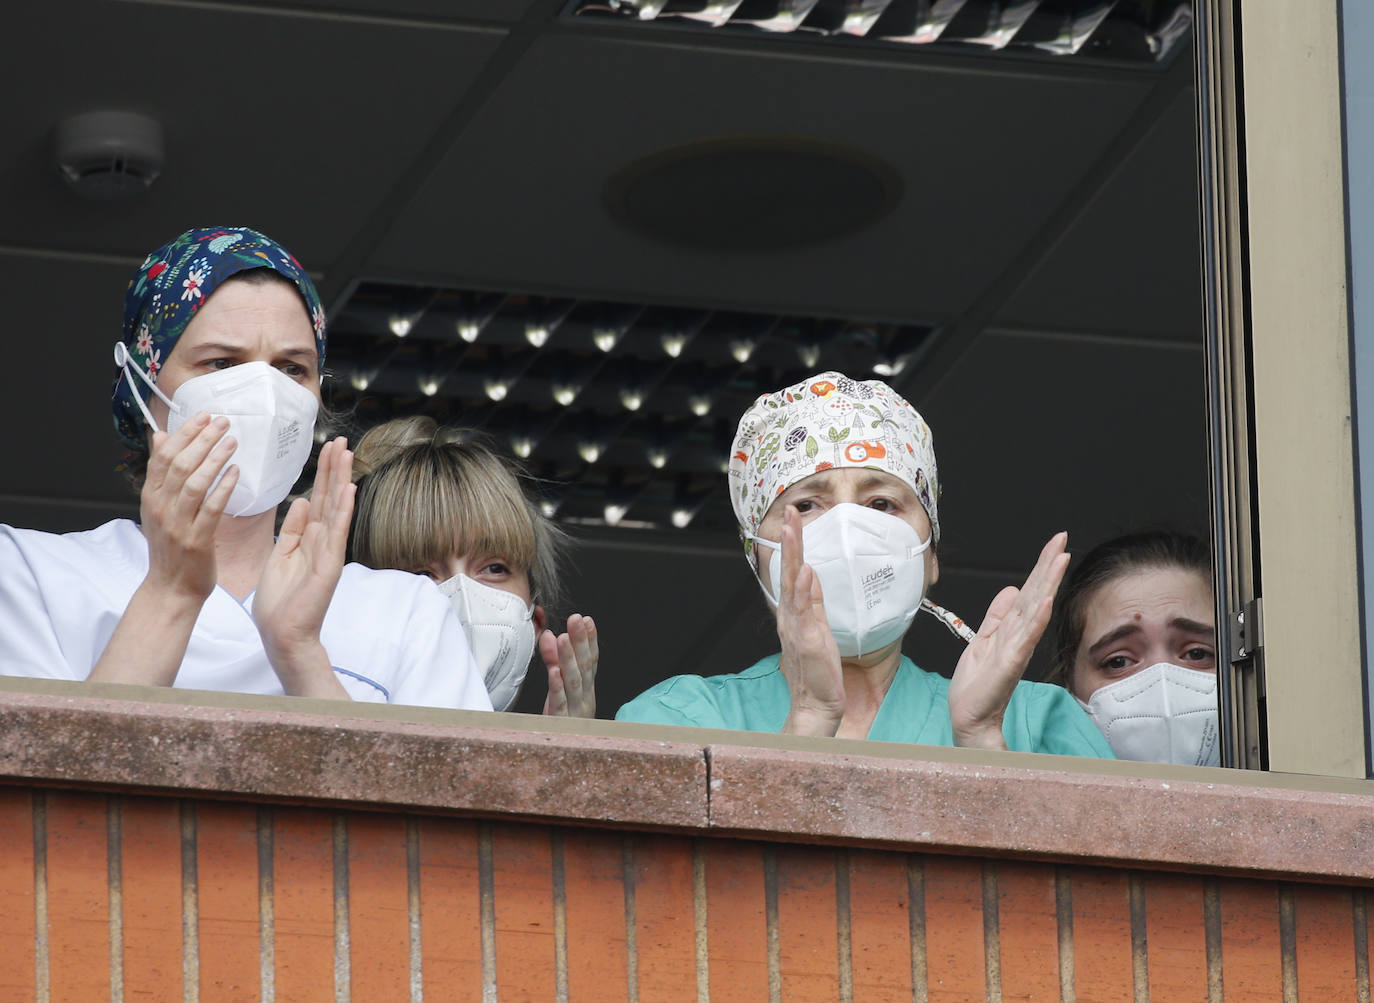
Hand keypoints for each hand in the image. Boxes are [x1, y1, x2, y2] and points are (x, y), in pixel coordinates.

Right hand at [139, 412, 239, 601]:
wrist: (170, 589)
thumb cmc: (170, 547)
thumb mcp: (158, 507)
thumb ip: (162, 473)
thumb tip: (161, 437)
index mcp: (151, 497)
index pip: (164, 456)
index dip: (184, 434)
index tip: (203, 416)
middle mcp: (160, 507)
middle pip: (180, 465)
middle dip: (201, 440)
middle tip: (222, 422)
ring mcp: (177, 524)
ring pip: (195, 483)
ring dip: (214, 459)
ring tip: (232, 441)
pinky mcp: (196, 540)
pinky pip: (211, 508)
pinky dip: (223, 488)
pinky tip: (236, 473)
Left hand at [253, 437, 353, 697]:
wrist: (283, 632)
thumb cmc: (280, 600)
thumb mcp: (281, 555)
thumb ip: (293, 529)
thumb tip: (302, 500)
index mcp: (310, 538)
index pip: (319, 498)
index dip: (323, 473)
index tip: (328, 447)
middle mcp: (324, 541)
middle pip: (330, 497)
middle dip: (335, 468)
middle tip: (341, 439)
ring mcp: (329, 552)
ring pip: (336, 508)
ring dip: (342, 480)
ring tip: (346, 454)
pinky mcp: (330, 565)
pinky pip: (337, 532)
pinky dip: (343, 510)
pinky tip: (349, 489)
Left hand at [541, 613, 597, 716]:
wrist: (563, 757)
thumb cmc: (561, 720)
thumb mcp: (561, 689)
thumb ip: (555, 661)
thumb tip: (551, 635)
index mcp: (586, 690)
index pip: (591, 661)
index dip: (590, 640)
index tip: (587, 620)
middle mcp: (584, 699)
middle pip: (585, 667)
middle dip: (581, 641)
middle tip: (577, 619)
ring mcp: (574, 712)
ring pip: (573, 682)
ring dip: (569, 659)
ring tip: (564, 638)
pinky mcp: (560, 724)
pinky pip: (559, 704)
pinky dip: (557, 686)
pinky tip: (554, 672)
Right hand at [775, 505, 846, 735]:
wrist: (816, 704)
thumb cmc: (818, 670)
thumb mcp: (818, 628)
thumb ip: (813, 601)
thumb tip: (810, 572)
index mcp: (793, 612)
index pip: (793, 571)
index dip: (794, 543)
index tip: (794, 517)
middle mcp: (790, 616)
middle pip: (789, 570)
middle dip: (790, 540)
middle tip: (790, 512)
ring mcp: (797, 627)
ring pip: (793, 584)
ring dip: (794, 556)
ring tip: (794, 531)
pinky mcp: (808, 641)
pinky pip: (805, 612)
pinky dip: (804, 591)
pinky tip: (807, 572)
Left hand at [947, 531, 1069, 749]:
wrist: (969, 714)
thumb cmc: (977, 683)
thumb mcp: (983, 639)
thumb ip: (998, 615)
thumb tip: (1011, 589)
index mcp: (1012, 629)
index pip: (1029, 592)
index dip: (1040, 568)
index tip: (1054, 544)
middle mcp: (1019, 636)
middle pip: (1036, 594)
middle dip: (1048, 567)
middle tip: (1061, 540)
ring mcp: (1016, 648)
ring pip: (1035, 610)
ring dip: (1047, 584)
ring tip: (1059, 560)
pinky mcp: (1008, 663)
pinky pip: (1024, 638)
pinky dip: (1036, 620)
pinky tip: (1044, 601)